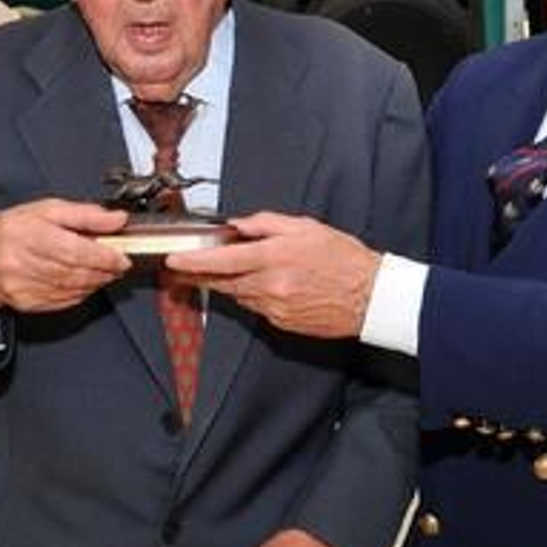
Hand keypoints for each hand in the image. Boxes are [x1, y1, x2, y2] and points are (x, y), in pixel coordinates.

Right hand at [0, 198, 129, 321]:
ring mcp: (23, 286)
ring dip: (96, 281)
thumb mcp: (45, 210)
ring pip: (72, 287)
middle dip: (104, 269)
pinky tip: (87, 282)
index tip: (121, 256)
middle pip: (75, 270)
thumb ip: (84, 214)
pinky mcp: (28, 303)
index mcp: (26, 233)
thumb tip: (117, 219)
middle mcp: (21, 262)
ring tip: (107, 271)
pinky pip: (64, 300)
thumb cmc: (11, 231)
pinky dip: (82, 292)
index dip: (102, 255)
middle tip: (120, 263)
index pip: (73, 249)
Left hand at [166, 213, 380, 337]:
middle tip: (181, 266)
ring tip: (219, 271)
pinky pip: (254, 307)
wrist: (372, 297)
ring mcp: (275, 308)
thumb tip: (239, 225)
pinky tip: (256, 285)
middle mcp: (272, 285)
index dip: (194, 261)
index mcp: (276, 258)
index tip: (174, 259)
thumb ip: (267, 224)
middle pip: (222, 281)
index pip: (223, 260)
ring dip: (225, 283)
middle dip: (199, 274)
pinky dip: (249, 295)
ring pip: (236, 295)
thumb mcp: (306, 227)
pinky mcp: (281, 323)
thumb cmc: (344, 259)